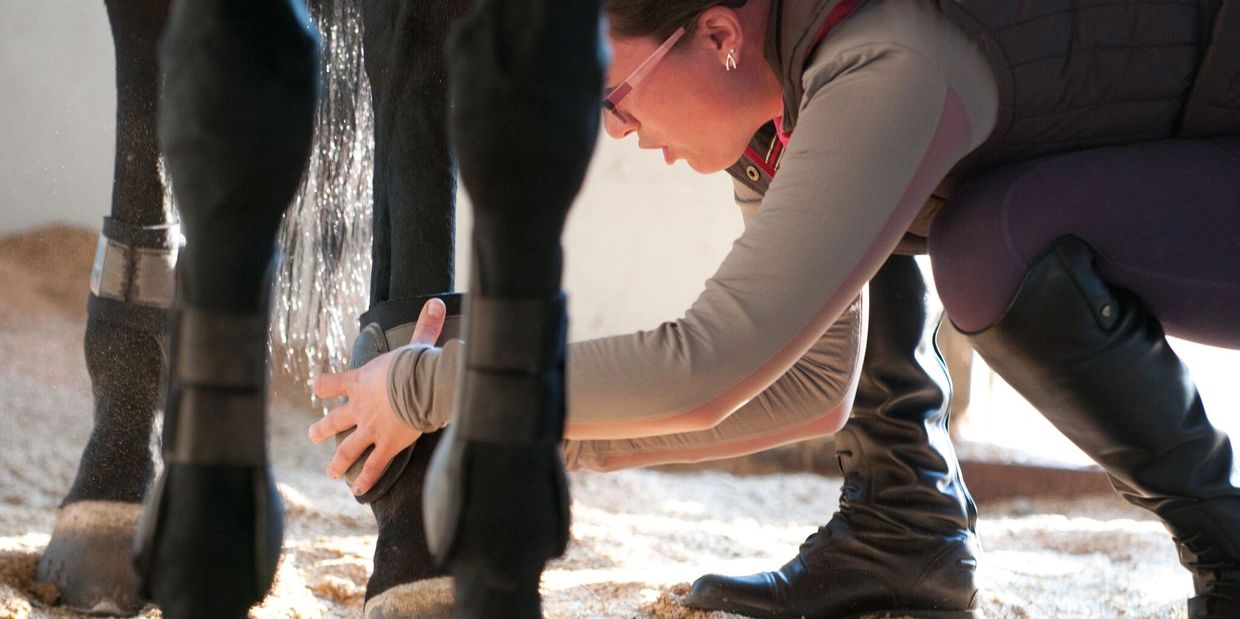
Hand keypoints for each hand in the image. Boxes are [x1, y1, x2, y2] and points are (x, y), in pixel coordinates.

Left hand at [308, 298, 446, 494]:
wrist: (418, 386)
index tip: (318, 387)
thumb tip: (435, 302)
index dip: (324, 385)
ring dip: (338, 461)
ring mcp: (370, 429)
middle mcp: (359, 408)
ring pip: (348, 448)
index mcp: (361, 382)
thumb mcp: (416, 343)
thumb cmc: (414, 363)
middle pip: (334, 420)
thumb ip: (424, 326)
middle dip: (322, 428)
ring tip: (331, 471)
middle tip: (313, 434)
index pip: (333, 383)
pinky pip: (373, 466)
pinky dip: (365, 478)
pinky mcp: (386, 445)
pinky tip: (358, 490)